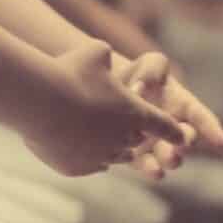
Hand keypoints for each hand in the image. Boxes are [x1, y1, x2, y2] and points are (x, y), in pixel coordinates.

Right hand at [19, 43, 188, 177]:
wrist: (37, 100)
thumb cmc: (68, 72)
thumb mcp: (95, 53)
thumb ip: (107, 58)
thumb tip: (105, 58)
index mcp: (135, 113)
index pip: (163, 125)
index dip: (173, 130)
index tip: (184, 137)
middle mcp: (123, 140)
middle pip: (137, 141)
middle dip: (134, 133)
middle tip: (130, 127)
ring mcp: (99, 157)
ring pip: (116, 157)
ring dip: (114, 148)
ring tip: (107, 141)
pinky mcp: (77, 168)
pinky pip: (89, 165)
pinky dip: (88, 156)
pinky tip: (79, 146)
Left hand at [108, 53, 195, 177]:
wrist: (110, 89)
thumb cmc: (137, 73)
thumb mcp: (150, 64)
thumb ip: (151, 71)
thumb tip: (137, 90)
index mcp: (183, 105)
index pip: (201, 118)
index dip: (212, 131)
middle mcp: (172, 128)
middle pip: (185, 140)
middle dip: (185, 145)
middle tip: (181, 147)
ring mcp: (155, 144)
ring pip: (168, 157)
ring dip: (170, 160)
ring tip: (167, 160)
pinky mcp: (136, 155)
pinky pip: (146, 165)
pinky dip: (151, 169)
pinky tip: (155, 171)